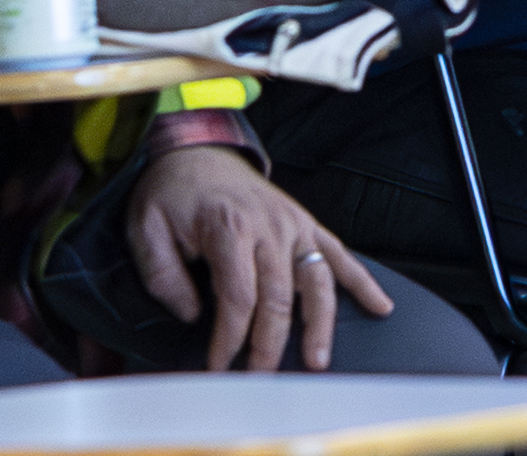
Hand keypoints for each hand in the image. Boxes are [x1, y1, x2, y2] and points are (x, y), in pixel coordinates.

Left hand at [125, 145, 391, 371]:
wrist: (196, 149)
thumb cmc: (172, 192)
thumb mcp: (146, 227)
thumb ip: (162, 274)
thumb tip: (191, 314)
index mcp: (228, 226)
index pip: (238, 296)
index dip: (230, 338)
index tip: (219, 366)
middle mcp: (268, 226)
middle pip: (279, 297)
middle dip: (271, 344)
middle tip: (262, 378)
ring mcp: (293, 224)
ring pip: (316, 281)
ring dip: (320, 324)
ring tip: (318, 360)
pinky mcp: (305, 224)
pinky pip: (339, 254)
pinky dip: (362, 281)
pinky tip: (380, 306)